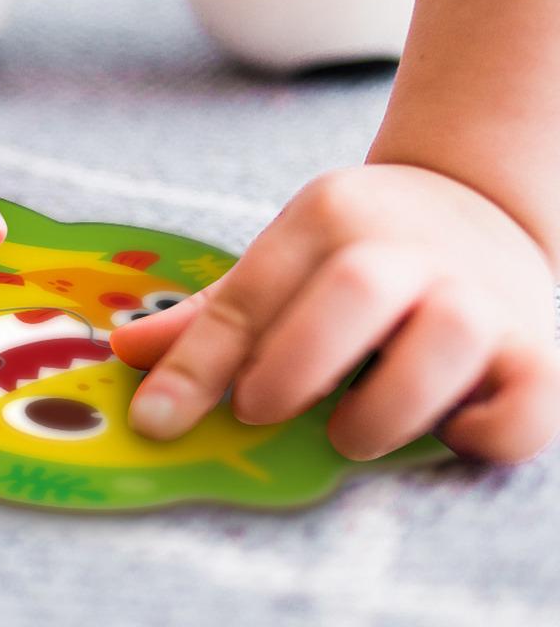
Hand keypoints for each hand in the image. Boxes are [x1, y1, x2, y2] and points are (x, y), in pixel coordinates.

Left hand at [112, 165, 559, 462]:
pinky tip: (442, 431)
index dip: (198, 363)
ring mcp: (480, 294)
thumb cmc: (357, 253)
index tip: (156, 420)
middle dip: (294, 365)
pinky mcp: (538, 350)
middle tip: (258, 411)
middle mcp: (407, 248)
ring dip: (384, 406)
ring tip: (347, 435)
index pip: (252, 291)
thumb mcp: (283, 260)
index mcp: (328, 218)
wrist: (479, 209)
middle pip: (353, 292)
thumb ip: (213, 314)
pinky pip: (522, 407)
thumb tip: (124, 350)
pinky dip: (481, 434)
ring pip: (445, 340)